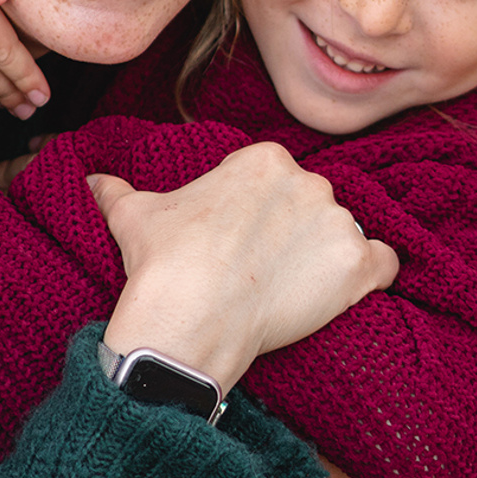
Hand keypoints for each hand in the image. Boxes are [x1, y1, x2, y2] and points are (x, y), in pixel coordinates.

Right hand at [91, 141, 397, 392]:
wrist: (189, 318)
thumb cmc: (163, 261)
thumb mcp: (132, 214)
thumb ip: (115, 189)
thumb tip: (92, 180)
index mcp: (262, 159)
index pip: (275, 179)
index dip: (258, 212)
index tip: (240, 240)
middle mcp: (307, 181)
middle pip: (310, 204)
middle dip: (292, 231)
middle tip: (263, 267)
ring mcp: (337, 223)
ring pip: (343, 233)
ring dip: (325, 256)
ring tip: (292, 287)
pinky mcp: (358, 266)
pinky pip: (384, 264)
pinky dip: (370, 277)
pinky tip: (341, 293)